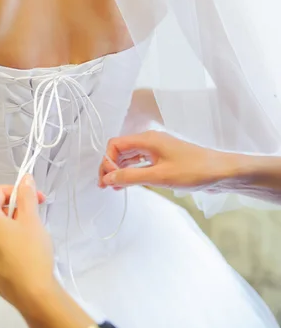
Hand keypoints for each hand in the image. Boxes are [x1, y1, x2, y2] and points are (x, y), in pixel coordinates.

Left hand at [0, 175, 54, 322]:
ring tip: (27, 238)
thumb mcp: (32, 219)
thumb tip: (25, 179)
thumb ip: (26, 195)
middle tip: (33, 218)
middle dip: (13, 211)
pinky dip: (4, 248)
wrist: (32, 294)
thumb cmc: (31, 252)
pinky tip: (20, 256)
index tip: (37, 199)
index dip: (18, 191)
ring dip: (8, 230)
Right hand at [99, 131, 229, 190]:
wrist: (221, 172)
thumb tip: (107, 178)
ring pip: (130, 157)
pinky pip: (141, 162)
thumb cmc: (193, 171)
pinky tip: (129, 184)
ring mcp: (157, 149)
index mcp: (147, 139)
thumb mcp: (159, 176)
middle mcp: (150, 141)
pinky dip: (132, 172)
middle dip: (111, 167)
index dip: (107, 161)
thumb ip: (131, 177)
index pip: (115, 144)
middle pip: (121, 150)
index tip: (107, 180)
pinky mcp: (164, 158)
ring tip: (114, 188)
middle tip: (106, 186)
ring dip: (121, 171)